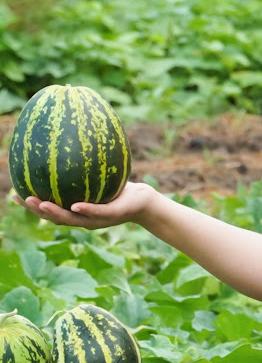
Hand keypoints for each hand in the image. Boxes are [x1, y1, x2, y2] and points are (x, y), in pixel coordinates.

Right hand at [12, 181, 155, 229]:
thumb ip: (81, 169)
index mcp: (77, 211)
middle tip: (22, 198)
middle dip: (37, 209)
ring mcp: (98, 219)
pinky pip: (97, 213)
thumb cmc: (119, 189)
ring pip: (72, 219)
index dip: (32, 204)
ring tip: (42, 204)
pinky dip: (85, 210)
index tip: (15, 194)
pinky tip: (75, 206)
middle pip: (55, 217)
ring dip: (56, 212)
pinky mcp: (113, 216)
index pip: (50, 208)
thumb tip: (66, 143)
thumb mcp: (99, 176)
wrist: (144, 201)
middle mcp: (84, 218)